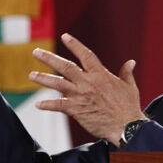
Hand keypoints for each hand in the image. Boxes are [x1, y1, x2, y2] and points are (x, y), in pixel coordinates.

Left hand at [29, 33, 145, 145]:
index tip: (65, 36)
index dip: (75, 45)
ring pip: (58, 84)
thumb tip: (131, 62)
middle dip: (49, 58)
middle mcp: (88, 82)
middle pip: (65, 66)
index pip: (85, 55)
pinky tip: (38, 104)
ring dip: (43, 79)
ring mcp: (81, 96)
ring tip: (32, 75)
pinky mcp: (77, 110)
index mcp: (101, 75)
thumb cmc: (129, 107)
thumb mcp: (129, 87)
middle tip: (36, 52)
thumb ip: (126, 73)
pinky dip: (47, 105)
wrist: (126, 126)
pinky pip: (59, 106)